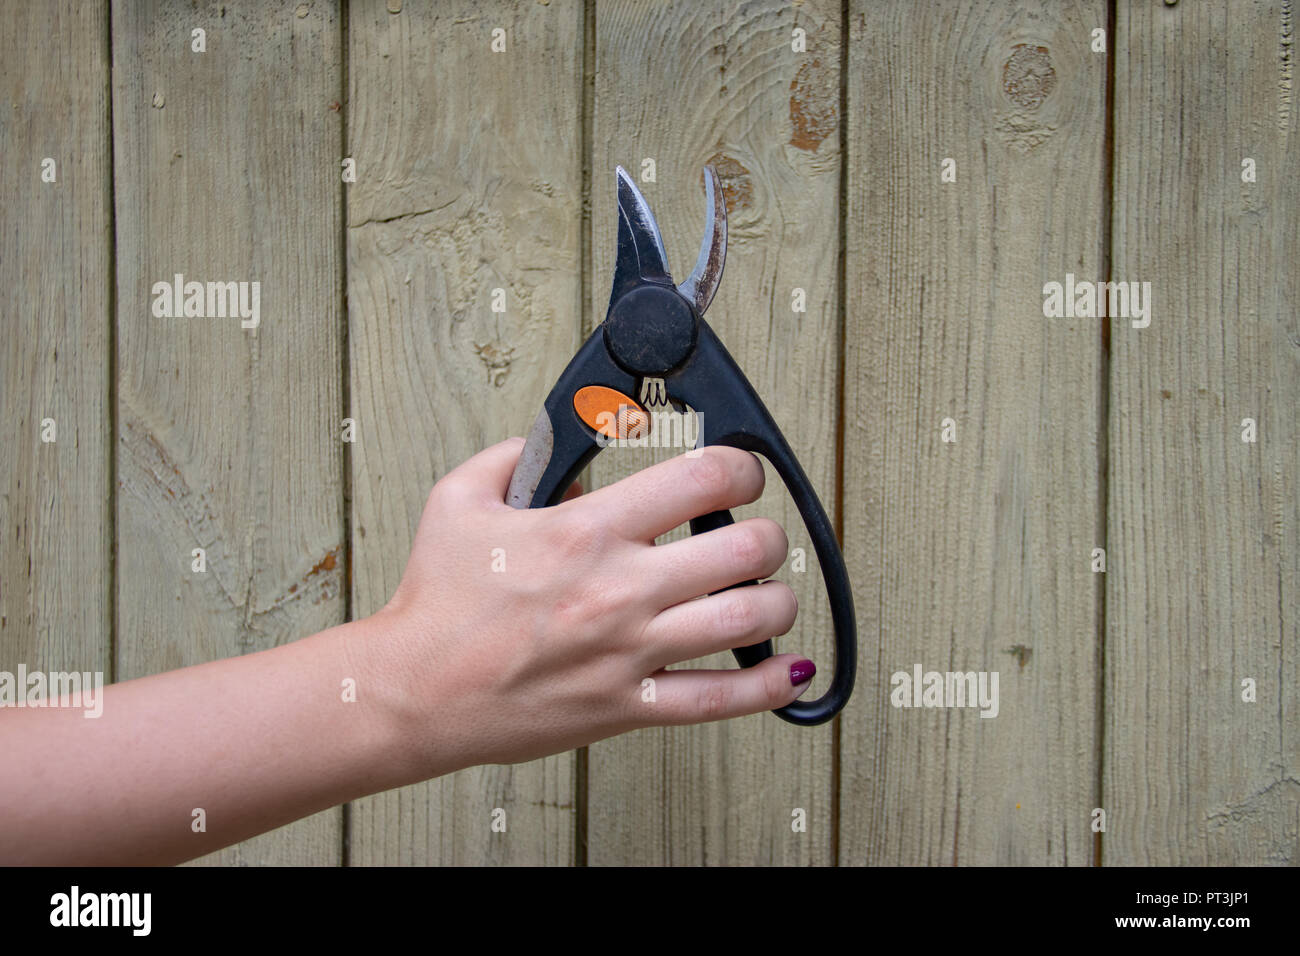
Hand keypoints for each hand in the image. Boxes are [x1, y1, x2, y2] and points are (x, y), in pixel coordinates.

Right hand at [370, 438, 811, 773]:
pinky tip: (788, 669)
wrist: (415, 691)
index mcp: (588, 530)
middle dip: (767, 534)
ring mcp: (631, 650)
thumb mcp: (458, 498)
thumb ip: (516, 454)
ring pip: (748, 619)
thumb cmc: (435, 602)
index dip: (742, 466)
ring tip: (767, 592)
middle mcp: (621, 588)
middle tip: (757, 535)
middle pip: (746, 548)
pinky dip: (766, 685)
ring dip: (775, 600)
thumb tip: (558, 440)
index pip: (702, 478)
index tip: (741, 471)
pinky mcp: (629, 705)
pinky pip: (719, 700)